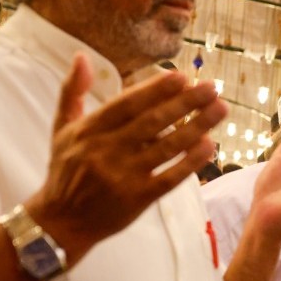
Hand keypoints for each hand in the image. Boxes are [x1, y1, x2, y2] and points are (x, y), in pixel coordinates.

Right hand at [27, 55, 226, 262]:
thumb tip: (82, 57)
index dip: (155, 89)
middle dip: (185, 103)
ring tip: (220, 109)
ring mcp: (123, 176)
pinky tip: (209, 146)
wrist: (60, 223)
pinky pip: (169, 178)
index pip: (127, 104)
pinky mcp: (137, 199)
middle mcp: (106, 151)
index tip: (182, 76)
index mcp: (89, 130)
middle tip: (212, 88)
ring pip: (166, 147)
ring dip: (197, 127)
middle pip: (152, 122)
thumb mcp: (61, 129)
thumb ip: (72, 91)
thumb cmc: (64, 170)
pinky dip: (190, 162)